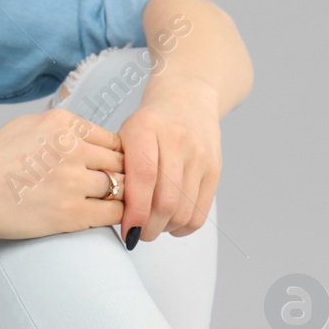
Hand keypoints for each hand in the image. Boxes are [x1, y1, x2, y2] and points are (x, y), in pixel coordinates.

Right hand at [0, 109, 125, 240]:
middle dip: (121, 176)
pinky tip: (107, 217)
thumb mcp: (27, 125)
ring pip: (120, 187)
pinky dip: (116, 216)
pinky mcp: (71, 214)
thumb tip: (89, 137)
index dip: (114, 156)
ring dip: (119, 197)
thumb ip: (62, 129)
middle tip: (117, 189)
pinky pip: (113, 213)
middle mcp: (72, 149)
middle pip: (121, 162)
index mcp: (63, 124)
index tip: (108, 169)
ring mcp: (73, 182)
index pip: (112, 139)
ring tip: (111, 204)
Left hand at [117, 77, 222, 243]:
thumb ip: (118, 170)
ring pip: (182, 212)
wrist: (188, 97)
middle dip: (148, 228)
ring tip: (153, 223)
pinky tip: (171, 221)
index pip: (144, 178)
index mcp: (146, 128)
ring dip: (164, 229)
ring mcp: (199, 155)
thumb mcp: (125, 135)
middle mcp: (177, 139)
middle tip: (136, 232)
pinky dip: (182, 227)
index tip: (127, 231)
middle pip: (165, 202)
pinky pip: (199, 213)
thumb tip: (113, 217)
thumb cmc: (149, 124)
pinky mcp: (214, 169)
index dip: (135, 212)